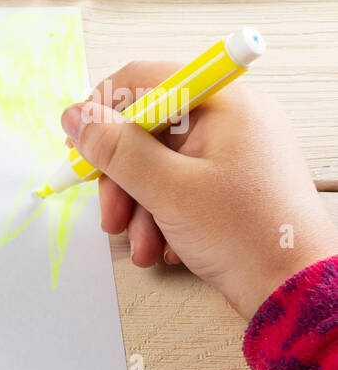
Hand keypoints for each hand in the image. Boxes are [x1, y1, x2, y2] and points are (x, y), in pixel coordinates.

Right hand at [60, 62, 337, 317]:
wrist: (295, 290)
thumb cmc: (244, 235)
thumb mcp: (167, 190)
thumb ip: (116, 149)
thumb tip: (74, 116)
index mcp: (225, 104)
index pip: (147, 79)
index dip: (104, 110)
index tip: (79, 146)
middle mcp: (231, 120)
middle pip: (148, 130)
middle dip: (121, 178)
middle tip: (111, 216)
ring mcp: (232, 153)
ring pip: (158, 165)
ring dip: (138, 206)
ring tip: (142, 245)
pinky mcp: (231, 184)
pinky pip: (178, 186)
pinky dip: (162, 216)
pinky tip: (165, 246)